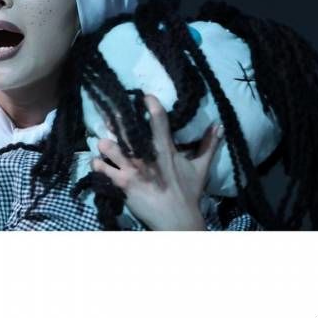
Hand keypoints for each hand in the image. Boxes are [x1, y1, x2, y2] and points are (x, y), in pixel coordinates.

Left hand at [90, 94, 222, 230]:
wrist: (177, 221)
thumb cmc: (188, 193)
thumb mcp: (201, 168)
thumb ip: (209, 145)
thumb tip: (219, 125)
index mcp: (165, 149)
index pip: (158, 120)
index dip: (150, 104)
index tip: (144, 96)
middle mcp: (147, 156)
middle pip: (127, 131)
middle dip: (117, 120)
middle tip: (111, 114)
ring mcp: (133, 170)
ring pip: (109, 148)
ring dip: (105, 143)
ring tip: (103, 142)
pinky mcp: (122, 184)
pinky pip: (103, 169)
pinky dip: (98, 164)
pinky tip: (98, 162)